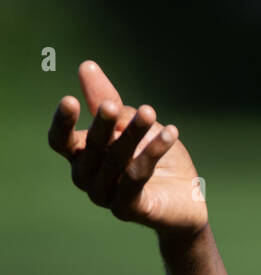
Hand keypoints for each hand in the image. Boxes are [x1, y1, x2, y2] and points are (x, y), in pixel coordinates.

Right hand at [48, 60, 208, 235]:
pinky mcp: (129, 208)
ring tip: (149, 112)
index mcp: (82, 156)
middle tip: (113, 105)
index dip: (62, 122)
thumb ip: (108, 100)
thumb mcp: (133, 124)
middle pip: (90, 148)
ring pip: (115, 160)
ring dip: (133, 134)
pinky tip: (171, 133)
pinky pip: (136, 178)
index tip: (70, 99)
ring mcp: (105, 195)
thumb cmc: (154, 156)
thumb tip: (86, 66)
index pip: (60, 141)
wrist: (186, 197)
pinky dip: (152, 152)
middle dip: (102, 124)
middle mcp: (88, 177)